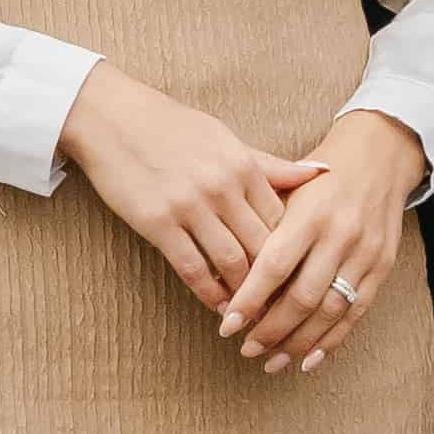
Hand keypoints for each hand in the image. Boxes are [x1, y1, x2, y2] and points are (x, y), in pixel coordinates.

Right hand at [61, 62, 288, 321]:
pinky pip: (191, 267)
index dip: (294, 253)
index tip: (300, 277)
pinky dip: (208, 292)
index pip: (283, 220)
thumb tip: (319, 174)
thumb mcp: (226, 139)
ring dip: (245, 294)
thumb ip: (270, 165)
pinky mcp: (158, 222)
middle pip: (262, 246)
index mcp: (244, 165)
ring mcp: (189, 205)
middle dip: (276, 282)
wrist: (113, 119)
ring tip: (254, 314)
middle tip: (286, 309)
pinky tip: (217, 306)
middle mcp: (222, 186)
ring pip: (231, 262)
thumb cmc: (173, 127)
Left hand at [217, 114, 429, 372]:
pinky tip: (309, 359)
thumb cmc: (319, 177)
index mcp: (310, 212)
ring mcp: (365, 253)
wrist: (379, 156)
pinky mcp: (382, 266)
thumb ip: (259, 226)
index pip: (274, 267)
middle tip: (246, 349)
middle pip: (302, 296)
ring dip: (299, 342)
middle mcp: (340, 234)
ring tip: (272, 361)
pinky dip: (332, 340)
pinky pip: (356, 312)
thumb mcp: (287, 188)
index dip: (249, 300)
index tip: (226, 325)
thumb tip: (221, 273)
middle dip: (271, 330)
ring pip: (330, 310)